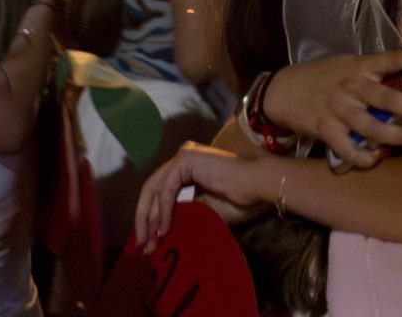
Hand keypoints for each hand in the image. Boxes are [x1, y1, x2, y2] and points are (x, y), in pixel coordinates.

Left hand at [135, 141, 265, 251]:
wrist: (258, 185)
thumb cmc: (239, 199)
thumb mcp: (203, 209)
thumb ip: (183, 213)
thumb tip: (159, 230)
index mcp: (188, 167)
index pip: (160, 191)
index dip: (151, 217)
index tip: (150, 241)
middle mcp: (183, 157)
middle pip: (152, 189)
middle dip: (144, 219)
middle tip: (143, 245)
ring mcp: (183, 155)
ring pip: (155, 190)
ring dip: (150, 218)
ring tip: (152, 242)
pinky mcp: (186, 159)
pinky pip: (166, 189)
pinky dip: (162, 211)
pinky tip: (164, 228)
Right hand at [265, 49, 401, 168]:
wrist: (281, 92)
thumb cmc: (323, 78)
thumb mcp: (348, 66)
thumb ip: (374, 73)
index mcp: (360, 66)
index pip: (395, 58)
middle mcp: (352, 87)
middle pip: (392, 99)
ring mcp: (339, 110)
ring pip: (376, 129)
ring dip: (400, 136)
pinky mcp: (326, 131)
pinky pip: (353, 151)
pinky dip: (370, 158)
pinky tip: (380, 156)